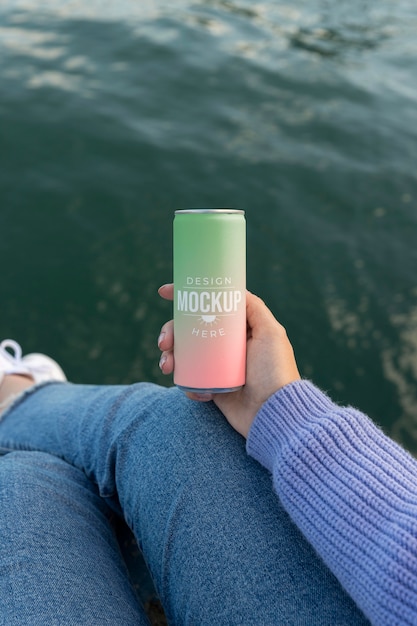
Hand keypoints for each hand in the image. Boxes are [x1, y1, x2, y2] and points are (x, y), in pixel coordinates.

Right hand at [157, 284, 299, 437]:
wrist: (274, 414)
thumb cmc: (275, 372)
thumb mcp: (271, 332)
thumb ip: (255, 309)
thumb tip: (236, 288)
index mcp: (240, 329)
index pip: (210, 307)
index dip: (187, 298)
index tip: (165, 293)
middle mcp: (227, 346)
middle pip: (191, 330)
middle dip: (172, 332)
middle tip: (165, 341)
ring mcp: (218, 367)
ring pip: (185, 354)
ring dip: (170, 356)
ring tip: (167, 365)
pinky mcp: (213, 388)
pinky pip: (190, 380)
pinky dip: (185, 382)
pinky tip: (194, 389)